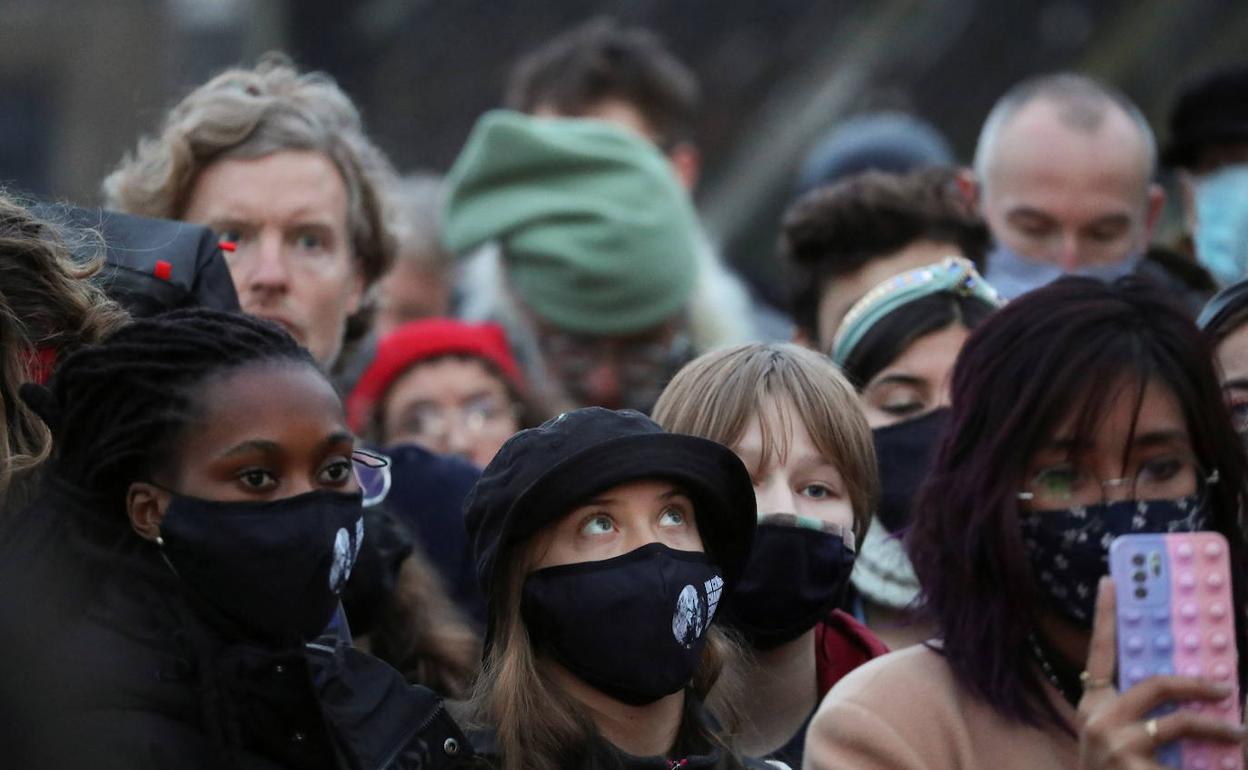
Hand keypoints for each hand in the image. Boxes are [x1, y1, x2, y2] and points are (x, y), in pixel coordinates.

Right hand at [1077, 577, 1244, 768]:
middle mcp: (1097, 718)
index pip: (1098, 652)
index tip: (1112, 580)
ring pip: (1179, 721)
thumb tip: (1193, 686)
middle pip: (1156, 684)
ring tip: (1239, 733)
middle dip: (1197, 685)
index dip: (1105, 615)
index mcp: (1092, 706)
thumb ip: (1145, 715)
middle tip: (1226, 688)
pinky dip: (1210, 758)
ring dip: (1217, 726)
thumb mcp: (1122, 741)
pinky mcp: (1133, 764)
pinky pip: (1188, 757)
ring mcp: (1114, 742)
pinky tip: (1224, 759)